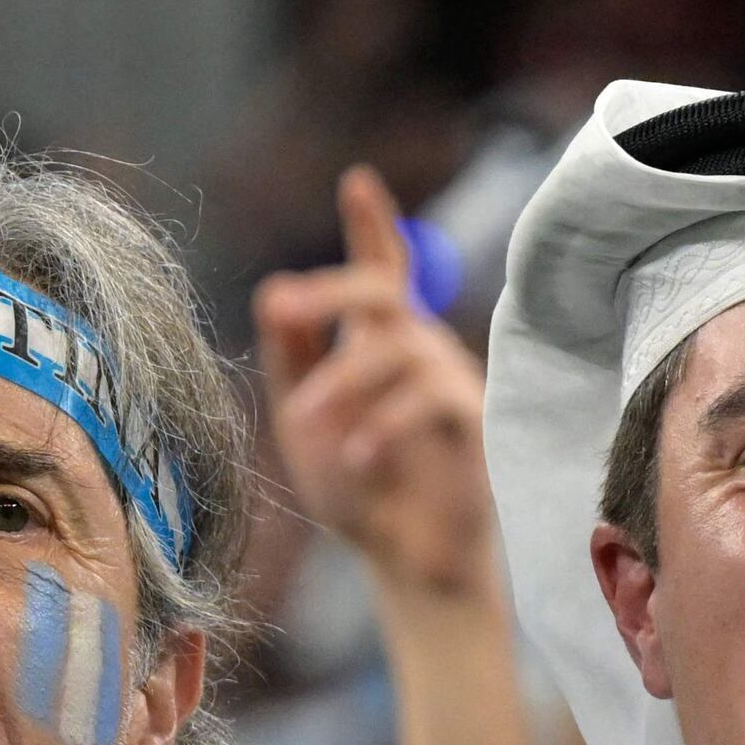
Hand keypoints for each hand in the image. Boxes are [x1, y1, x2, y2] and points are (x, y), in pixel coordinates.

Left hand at [258, 167, 497, 605]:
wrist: (407, 564)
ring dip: (342, 383)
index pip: (380, 270)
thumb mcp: (302, 421)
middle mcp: (419, 348)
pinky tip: (359, 458)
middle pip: (381, 291)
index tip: (358, 181)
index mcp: (380, 342)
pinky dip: (386, 426)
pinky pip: (431, 401)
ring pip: (396, 350)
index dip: (372, 224)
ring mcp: (449, 382)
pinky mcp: (473, 423)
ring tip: (308, 424)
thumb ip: (290, 362)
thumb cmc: (357, 490)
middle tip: (280, 308)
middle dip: (328, 292)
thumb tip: (271, 292)